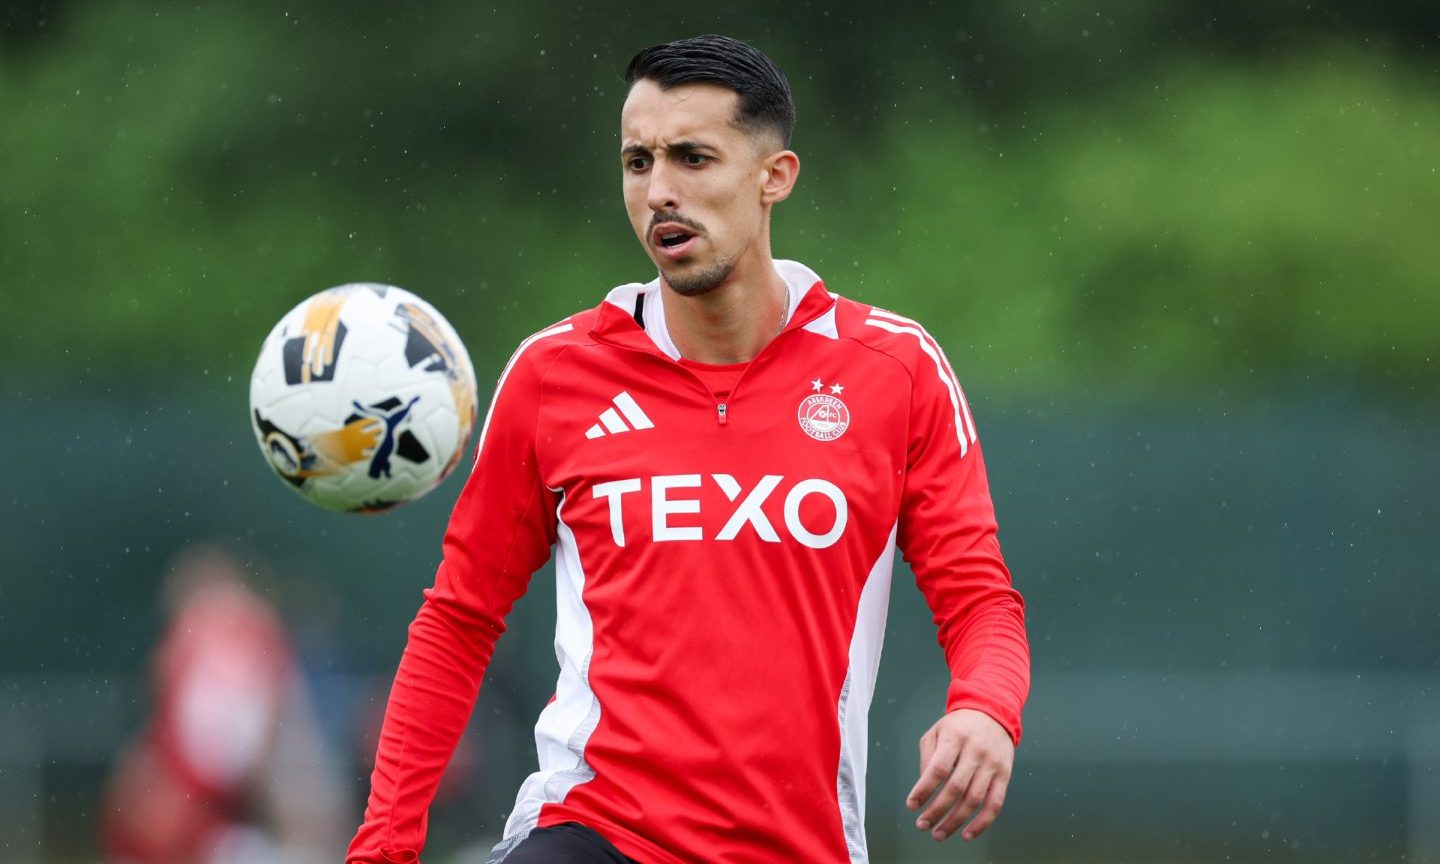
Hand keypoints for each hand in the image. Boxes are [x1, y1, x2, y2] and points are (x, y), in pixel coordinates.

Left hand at [905, 708, 1013, 842]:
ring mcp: (992, 764)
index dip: (924, 790)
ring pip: (974, 799)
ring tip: (939, 834)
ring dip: (955, 821)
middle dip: (937, 811)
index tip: (912, 806)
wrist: (993, 713)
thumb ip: (928, 757)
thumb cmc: (958, 727)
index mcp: (955, 738)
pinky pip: (995, 804)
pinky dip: (982, 823)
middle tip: (922, 825)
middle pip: (956, 788)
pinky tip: (967, 834)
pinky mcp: (1005, 775)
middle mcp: (975, 751)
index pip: (938, 769)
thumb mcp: (937, 732)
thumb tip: (925, 789)